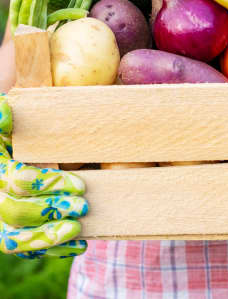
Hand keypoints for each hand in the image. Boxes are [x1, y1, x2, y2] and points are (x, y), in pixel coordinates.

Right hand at [0, 93, 87, 258]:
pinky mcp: (12, 231)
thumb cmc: (20, 128)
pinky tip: (78, 244)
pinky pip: (25, 250)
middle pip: (14, 213)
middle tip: (83, 206)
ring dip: (48, 238)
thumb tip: (6, 112)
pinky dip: (52, 250)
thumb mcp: (11, 118)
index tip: (80, 184)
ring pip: (12, 240)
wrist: (20, 146)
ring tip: (78, 230)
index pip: (17, 181)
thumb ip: (4, 115)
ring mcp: (0, 217)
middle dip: (50, 211)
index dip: (48, 185)